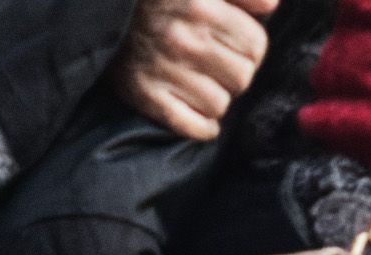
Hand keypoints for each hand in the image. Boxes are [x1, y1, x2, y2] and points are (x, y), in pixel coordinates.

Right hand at [110, 0, 275, 140]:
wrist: (99, 11)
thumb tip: (271, 5)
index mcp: (200, 3)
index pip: (255, 43)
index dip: (250, 45)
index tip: (236, 43)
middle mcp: (183, 38)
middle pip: (242, 77)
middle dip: (235, 72)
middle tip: (219, 64)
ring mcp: (163, 69)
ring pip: (220, 104)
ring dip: (218, 97)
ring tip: (203, 82)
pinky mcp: (145, 95)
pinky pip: (194, 126)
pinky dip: (203, 126)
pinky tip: (200, 115)